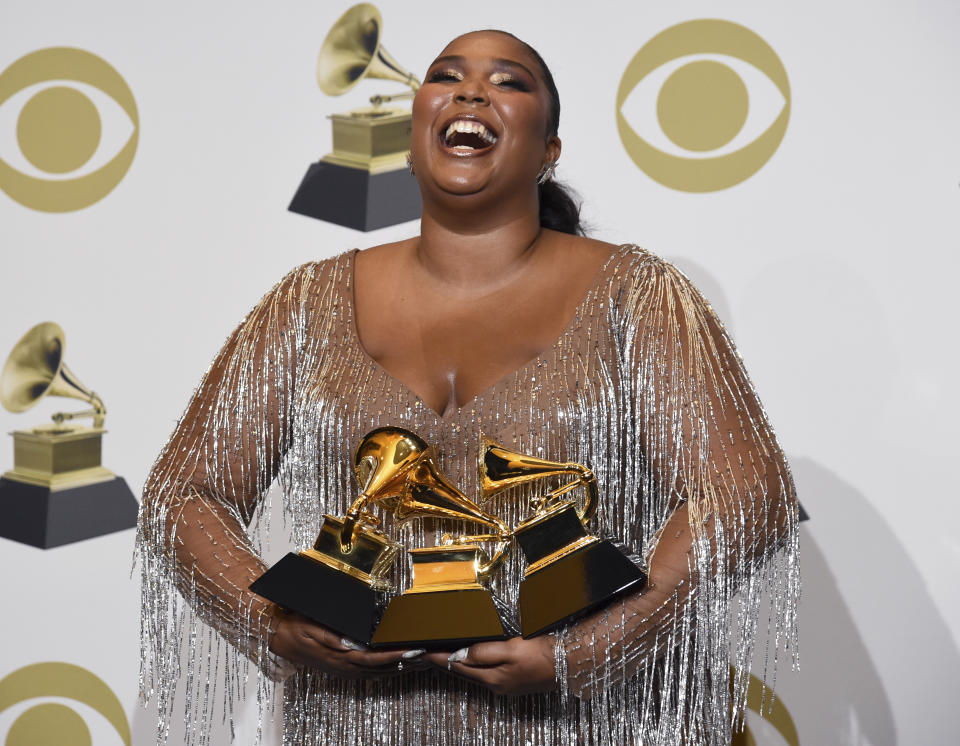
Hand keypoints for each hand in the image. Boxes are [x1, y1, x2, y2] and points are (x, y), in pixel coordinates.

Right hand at [268, 610, 425, 678]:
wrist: (278, 637)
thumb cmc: (295, 627)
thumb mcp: (311, 627)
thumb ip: (331, 637)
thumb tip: (351, 643)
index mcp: (340, 656)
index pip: (374, 658)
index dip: (395, 656)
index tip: (412, 651)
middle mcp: (345, 667)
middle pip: (381, 668)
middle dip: (405, 663)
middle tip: (427, 655)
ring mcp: (345, 669)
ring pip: (379, 672)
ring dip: (400, 667)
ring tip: (420, 661)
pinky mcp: (344, 668)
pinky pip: (370, 672)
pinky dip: (387, 669)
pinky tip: (398, 666)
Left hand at [424, 635, 558, 695]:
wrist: (569, 663)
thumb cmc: (542, 654)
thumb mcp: (511, 649)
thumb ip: (483, 652)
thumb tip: (459, 654)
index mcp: (492, 678)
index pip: (456, 666)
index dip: (435, 658)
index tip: (417, 652)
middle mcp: (495, 685)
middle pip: (461, 671)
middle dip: (441, 661)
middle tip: (421, 651)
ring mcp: (503, 685)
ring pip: (472, 672)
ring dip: (455, 663)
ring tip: (437, 653)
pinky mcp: (511, 681)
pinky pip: (483, 671)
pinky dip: (471, 664)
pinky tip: (467, 657)